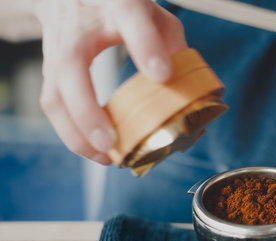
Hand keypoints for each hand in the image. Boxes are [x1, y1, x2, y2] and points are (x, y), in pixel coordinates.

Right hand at [34, 0, 187, 163]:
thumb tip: (192, 95)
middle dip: (88, 110)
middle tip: (110, 142)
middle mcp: (81, 26)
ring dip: (76, 132)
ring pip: (54, 94)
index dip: (146, 47)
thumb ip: (173, 48)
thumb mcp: (154, 16)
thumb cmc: (119, 7)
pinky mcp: (49, 69)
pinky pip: (53, 105)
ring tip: (104, 156)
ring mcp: (59, 48)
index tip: (162, 75)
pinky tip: (94, 151)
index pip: (131, 19)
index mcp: (118, 5)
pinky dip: (72, 133)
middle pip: (71, 66)